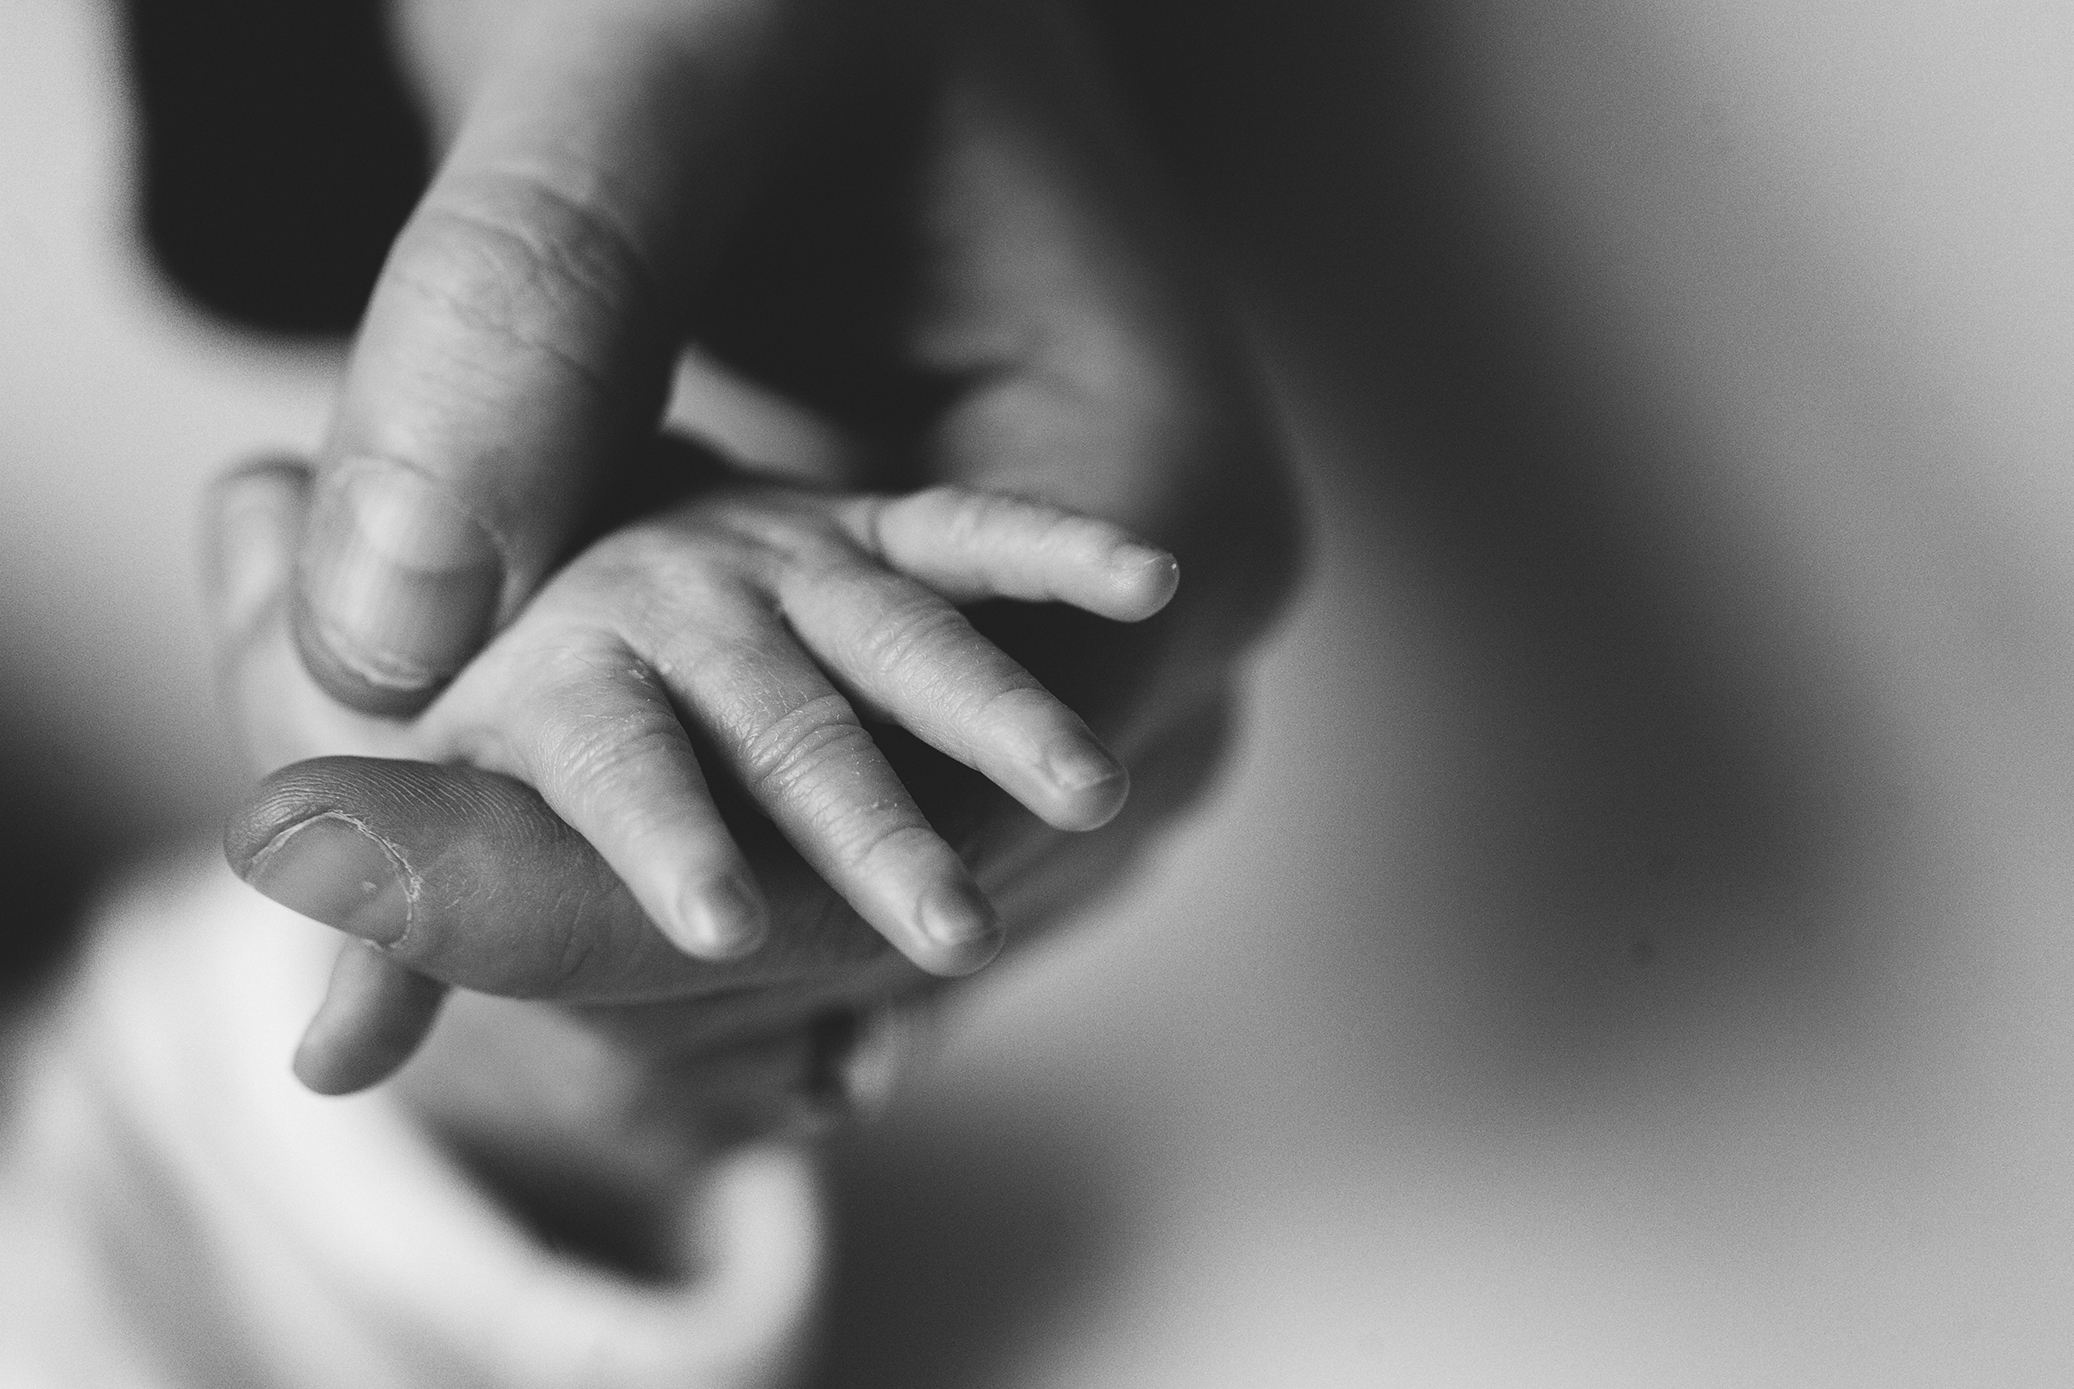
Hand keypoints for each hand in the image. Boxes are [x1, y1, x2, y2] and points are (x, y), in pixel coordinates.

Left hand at [225, 0, 1298, 1112]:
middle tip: (386, 988)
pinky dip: (716, 867)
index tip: (451, 936)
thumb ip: (529, 307)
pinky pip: (869, 827)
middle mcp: (1171, 635)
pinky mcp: (993, 673)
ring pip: (898, 883)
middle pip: (931, 876)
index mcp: (1177, 506)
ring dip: (681, 918)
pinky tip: (559, 931)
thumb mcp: (658, 78)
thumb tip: (385, 634)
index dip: (717, 890)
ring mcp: (1094, 672)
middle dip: (680, 930)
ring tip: (443, 960)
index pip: (963, 803)